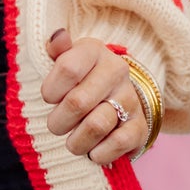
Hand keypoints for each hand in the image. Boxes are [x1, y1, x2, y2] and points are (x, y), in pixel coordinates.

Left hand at [41, 29, 147, 164]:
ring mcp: (130, 99)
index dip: (50, 90)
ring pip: (96, 126)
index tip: (49, 98)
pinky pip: (118, 143)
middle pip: (78, 102)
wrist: (114, 96)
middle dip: (58, 121)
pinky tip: (92, 151)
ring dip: (76, 142)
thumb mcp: (64, 60)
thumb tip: (57, 36)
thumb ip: (57, 50)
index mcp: (94, 51)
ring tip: (72, 141)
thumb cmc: (79, 79)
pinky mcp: (140, 126)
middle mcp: (116, 71)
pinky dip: (99, 153)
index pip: (67, 69)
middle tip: (56, 126)